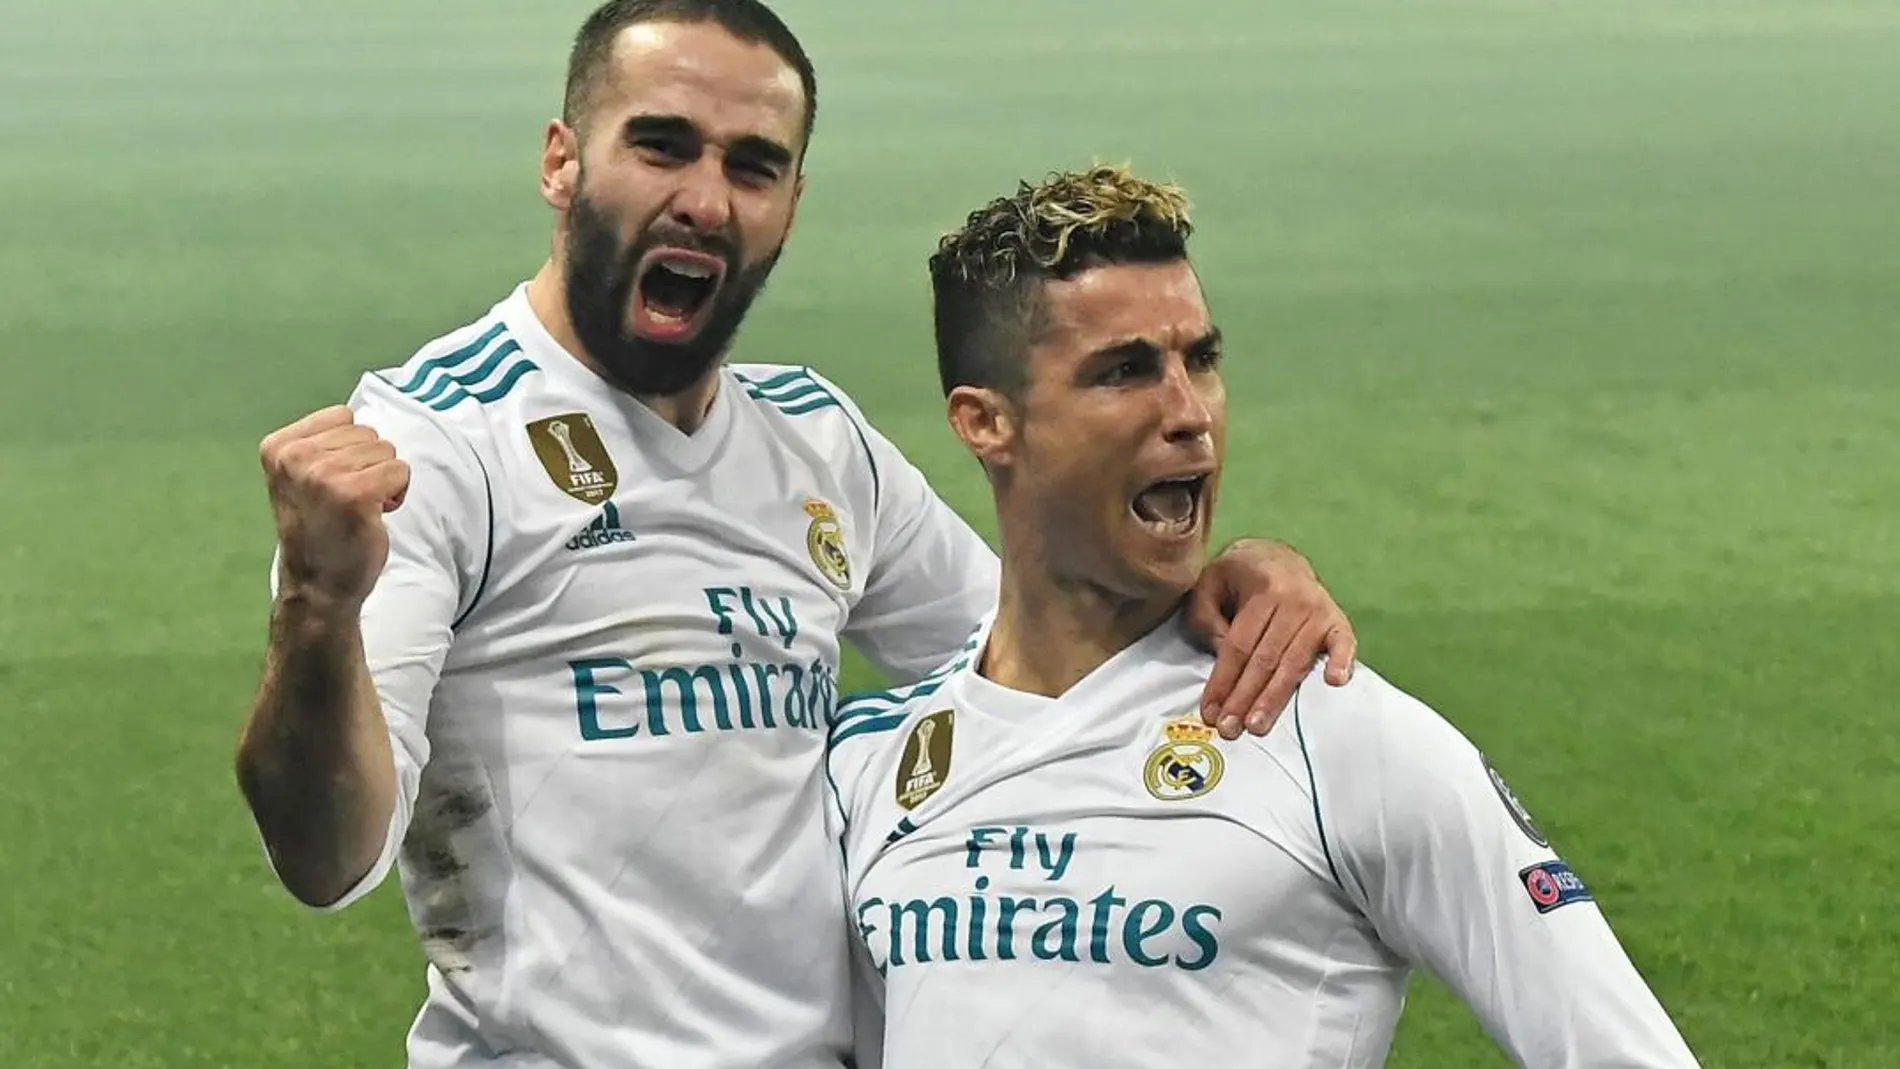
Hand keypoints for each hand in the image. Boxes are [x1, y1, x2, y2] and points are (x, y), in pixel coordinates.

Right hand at [259, 405, 410, 612]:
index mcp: (278, 446)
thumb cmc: (319, 528)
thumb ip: (320, 443)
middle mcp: (295, 456)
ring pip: (386, 451)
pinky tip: (374, 515)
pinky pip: (400, 471)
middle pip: (368, 433)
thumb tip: (362, 411)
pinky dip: (397, 493)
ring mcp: (323, 475)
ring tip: (359, 509)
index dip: (350, 449)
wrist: (318, 584)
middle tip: (347, 502)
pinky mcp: (354, 494)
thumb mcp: (301, 477)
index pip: (343, 417)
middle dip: (369, 465)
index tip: (333, 483)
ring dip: (384, 480)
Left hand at [1181, 539, 1355, 739]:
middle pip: (1266, 659)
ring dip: (1276, 698)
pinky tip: (1334, 682)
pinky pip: (1344, 644)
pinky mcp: (1338, 621)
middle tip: (1231, 729)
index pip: (1239, 645)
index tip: (1210, 711)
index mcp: (1262, 589)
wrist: (1277, 556)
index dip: (1223, 680)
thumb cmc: (1238, 577)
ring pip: (1295, 663)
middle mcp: (1294, 600)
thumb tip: (1220, 655)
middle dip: (1245, 698)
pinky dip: (1342, 662)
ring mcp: (1320, 611)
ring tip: (1259, 725)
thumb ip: (1205, 618)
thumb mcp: (1209, 584)